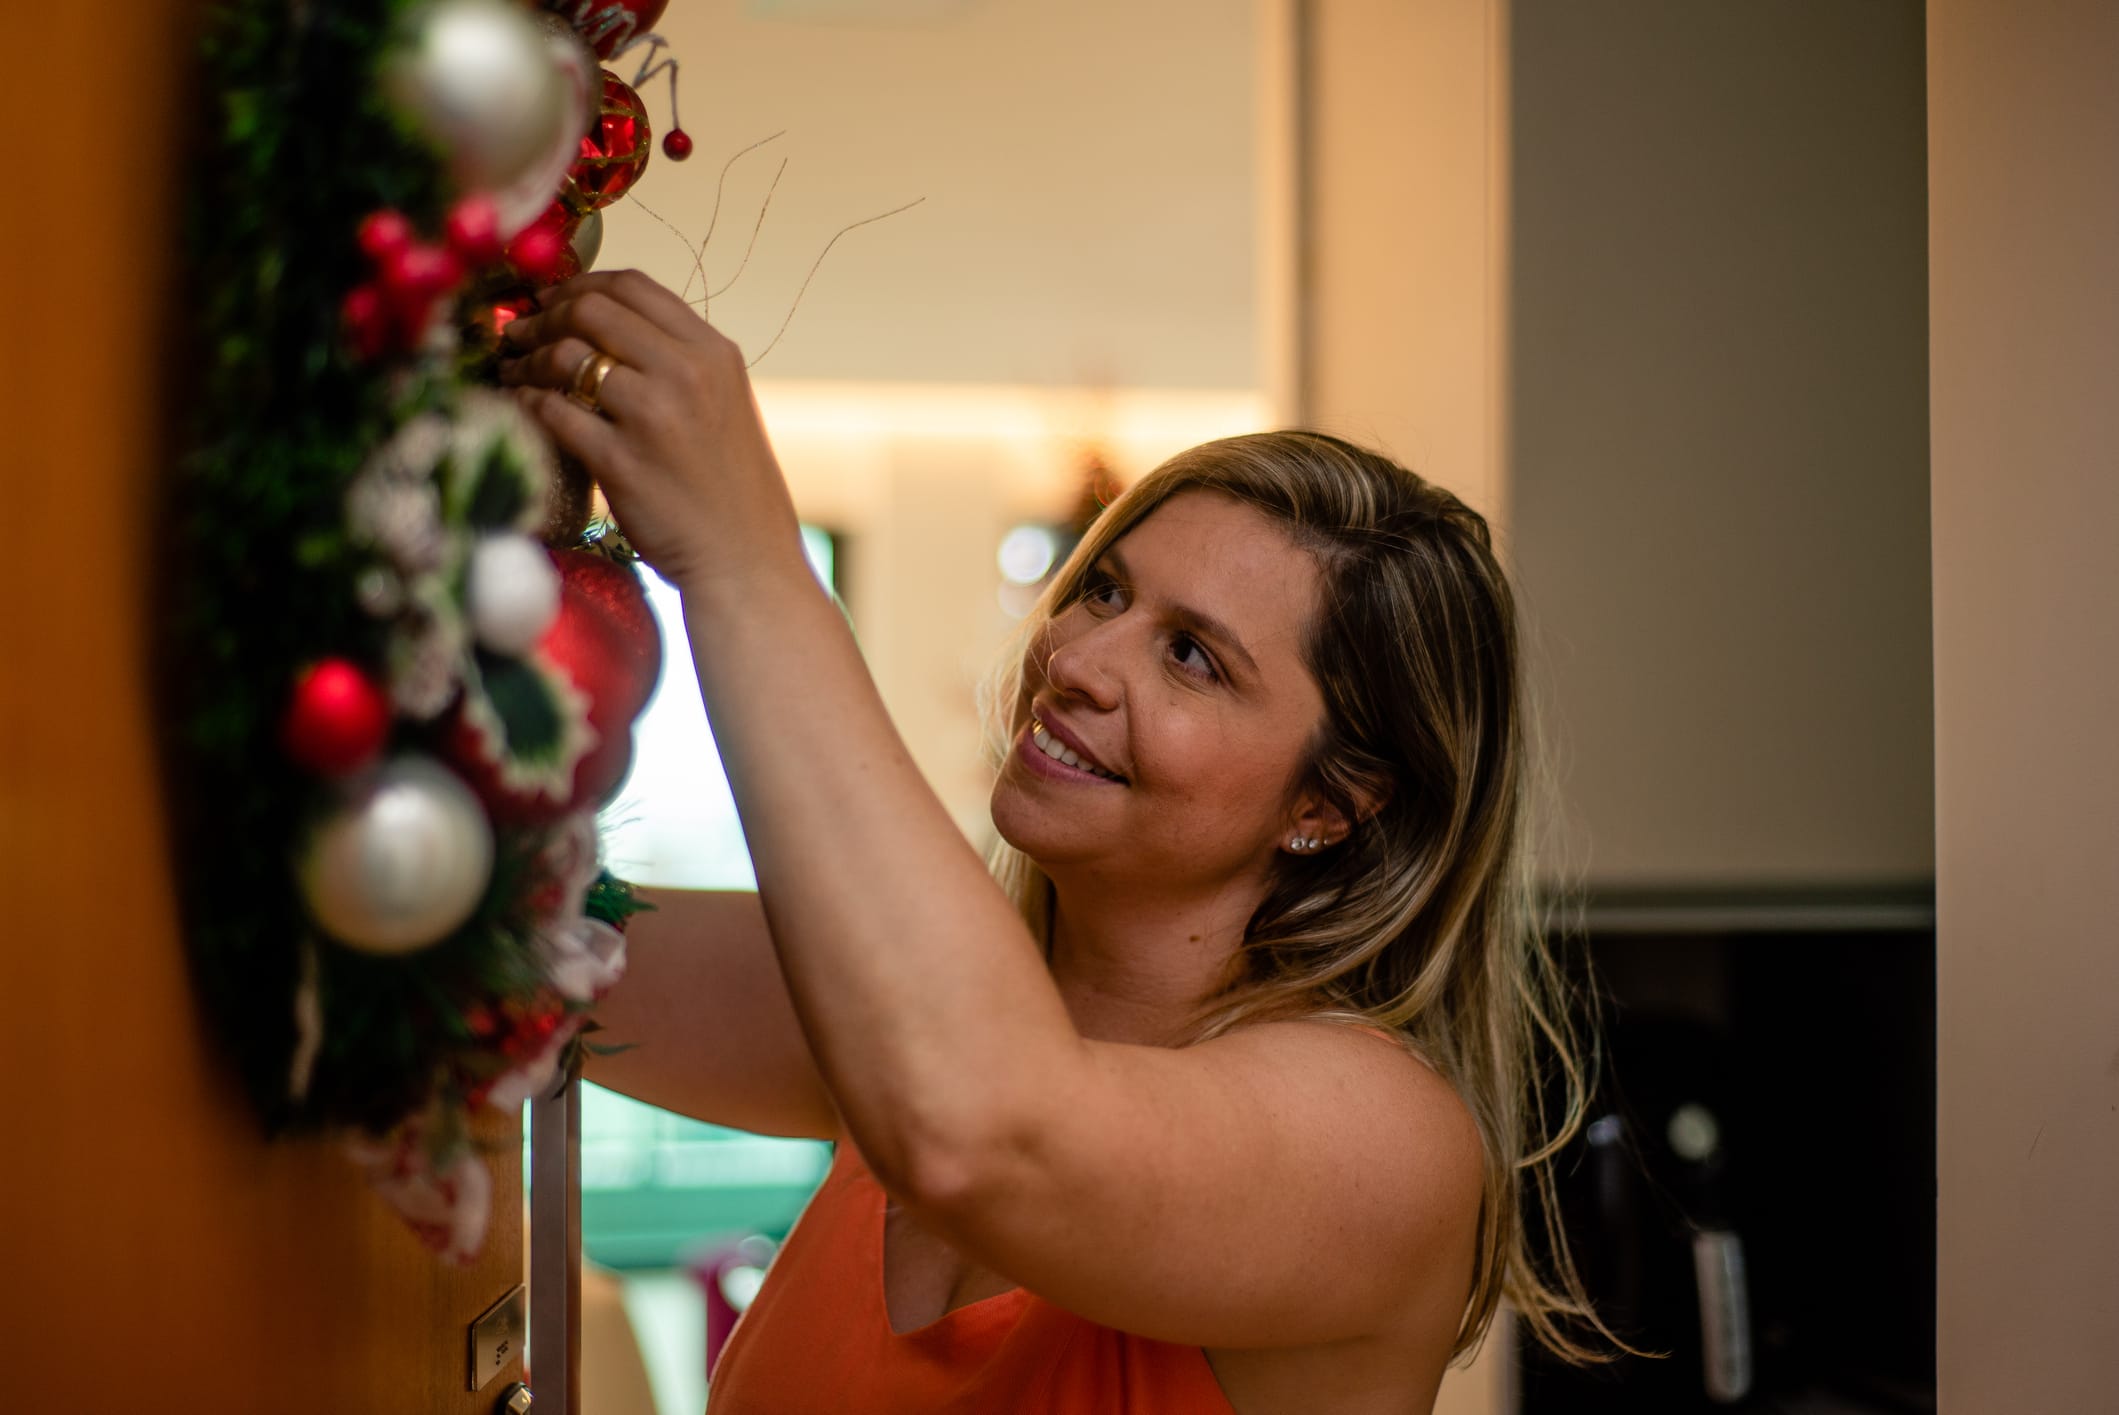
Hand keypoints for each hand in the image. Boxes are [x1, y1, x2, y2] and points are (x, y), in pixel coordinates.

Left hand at [498, 270, 805, 597]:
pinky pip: (554, 412)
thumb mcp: (723, 405)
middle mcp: (686, 373)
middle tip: (520, 333)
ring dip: (527, 359)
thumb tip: (603, 329)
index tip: (552, 301)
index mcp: (713, 352)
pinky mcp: (621, 461)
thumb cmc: (731, 489)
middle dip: (544, 317)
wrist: (747, 561)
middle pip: (591, 310)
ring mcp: (653, 415)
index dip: (579, 284)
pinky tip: (521, 407)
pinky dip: (528, 403)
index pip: (633, 285)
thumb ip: (677, 363)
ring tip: (513, 370)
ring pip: (565, 356)